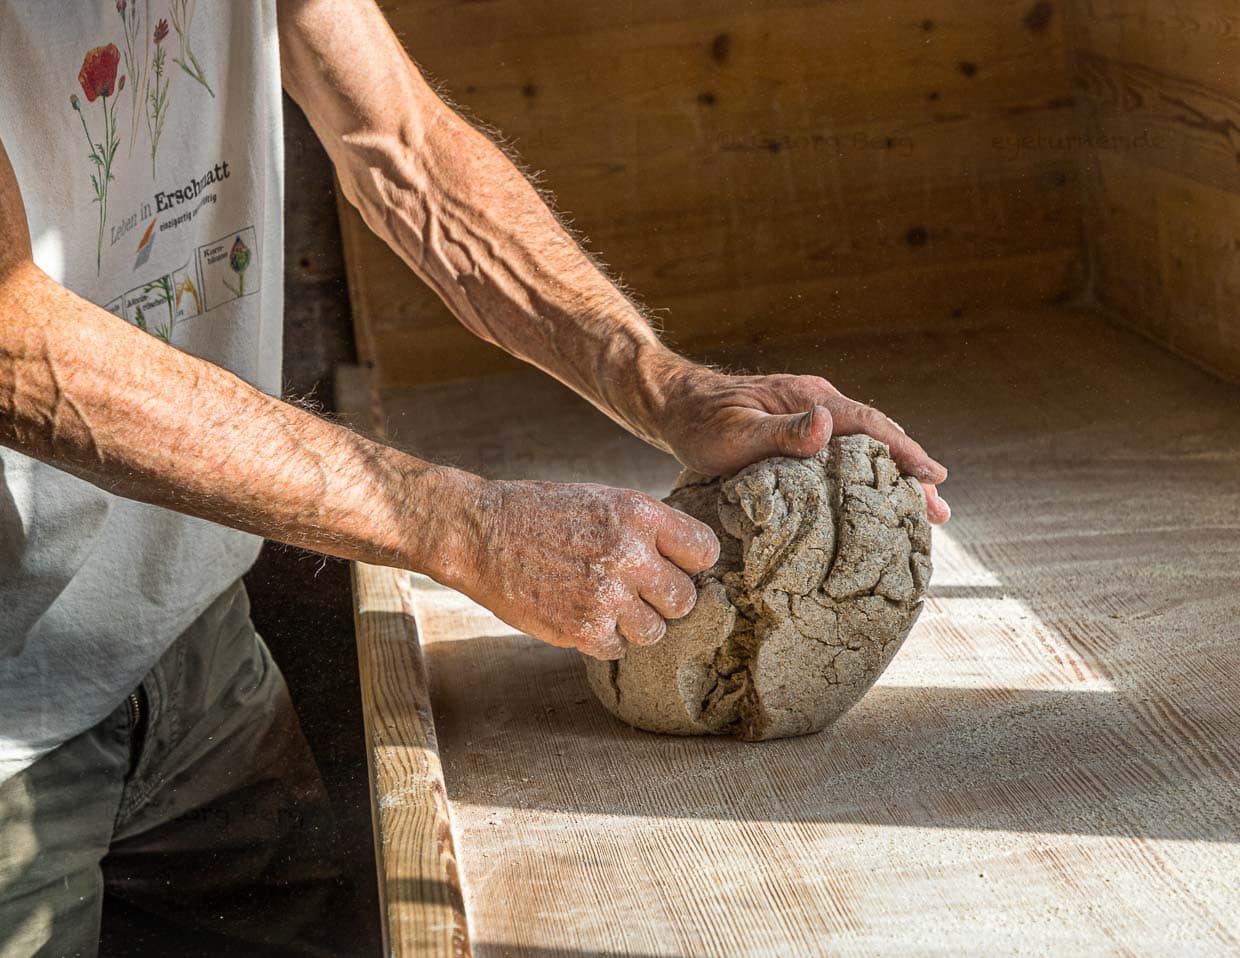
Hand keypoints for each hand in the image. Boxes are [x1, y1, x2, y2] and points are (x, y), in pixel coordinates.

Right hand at [450, 479, 720, 658]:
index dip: (691, 563)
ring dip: (635, 624)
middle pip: (685, 599)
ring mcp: (606, 595)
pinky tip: (581, 615)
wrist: (481, 534)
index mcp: (638, 514)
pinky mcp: (582, 629)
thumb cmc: (542, 513)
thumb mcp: (602, 500)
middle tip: (636, 591)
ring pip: (656, 631)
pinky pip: (618, 649)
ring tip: (606, 603)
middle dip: (664, 599)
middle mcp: (629, 554)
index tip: (675, 566)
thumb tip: (690, 561)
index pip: (704, 551)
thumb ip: (646, 528)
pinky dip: (603, 639)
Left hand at [656, 364, 950, 523]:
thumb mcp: (735, 432)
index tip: (933, 478)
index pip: (869, 424)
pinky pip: (843, 451)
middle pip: (876, 436)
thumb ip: (780, 431)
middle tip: (939, 511)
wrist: (674, 406)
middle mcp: (818, 403)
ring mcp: (810, 416)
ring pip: (863, 445)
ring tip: (922, 511)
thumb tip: (826, 425)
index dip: (903, 451)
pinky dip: (865, 473)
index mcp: (810, 399)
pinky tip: (871, 497)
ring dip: (892, 474)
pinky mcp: (799, 431)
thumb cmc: (700, 423)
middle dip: (910, 470)